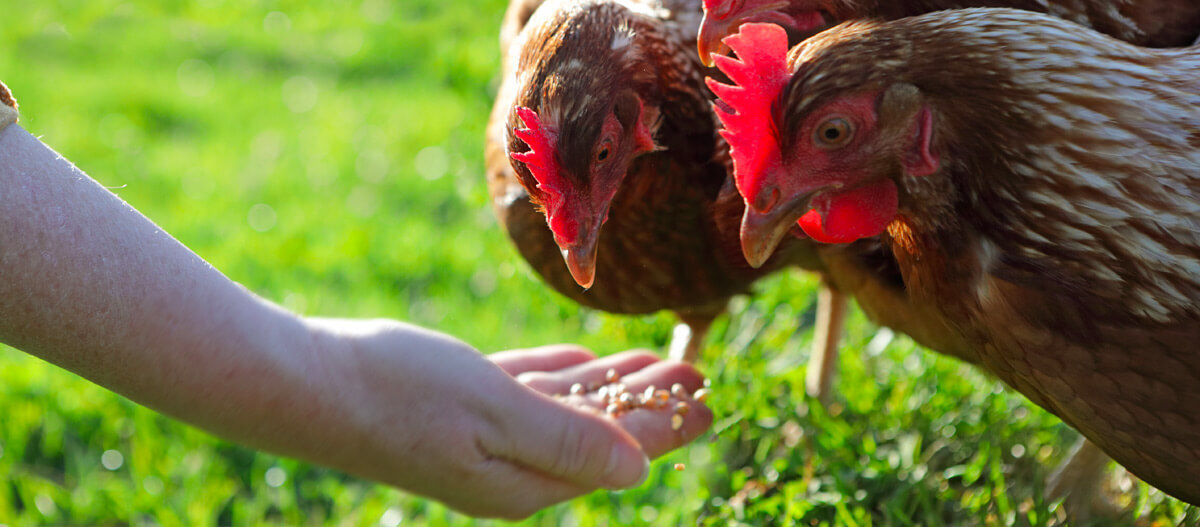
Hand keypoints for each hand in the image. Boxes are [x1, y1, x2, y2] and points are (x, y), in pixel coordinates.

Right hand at [304, 319, 711, 518]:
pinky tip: (582, 360)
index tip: (710, 398)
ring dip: (612, 383)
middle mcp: (507, 467)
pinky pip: (526, 390)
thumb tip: (637, 470)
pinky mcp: (456, 407)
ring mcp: (480, 437)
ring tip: (656, 360)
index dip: (667, 424)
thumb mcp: (492, 413)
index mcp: (523, 481)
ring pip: (565, 407)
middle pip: (598, 431)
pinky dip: (560, 375)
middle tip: (697, 370)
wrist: (304, 384)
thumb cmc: (397, 394)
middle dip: (650, 401)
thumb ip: (567, 439)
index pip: (615, 452)